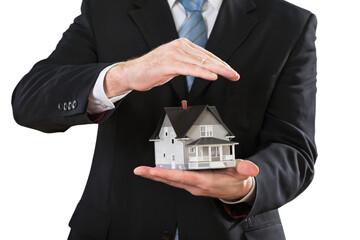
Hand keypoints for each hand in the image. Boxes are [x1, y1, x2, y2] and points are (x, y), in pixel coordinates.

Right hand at [104, 38, 239, 97]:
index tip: (231, 71)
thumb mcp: (174, 65)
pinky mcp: (169, 63)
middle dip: (224, 67)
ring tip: (230, 75)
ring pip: (201, 63)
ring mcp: (174, 54)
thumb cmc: (152, 70)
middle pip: (207, 58)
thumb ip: (188, 64)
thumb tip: (202, 69)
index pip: (207, 55)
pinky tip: (213, 76)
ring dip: (218, 70)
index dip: (221, 64)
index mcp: (182, 45)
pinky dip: (203, 73)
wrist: (132, 73)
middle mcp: (179, 47)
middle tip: (235, 74)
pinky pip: (190, 69)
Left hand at [134, 160, 258, 201]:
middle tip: (139, 170)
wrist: (237, 192)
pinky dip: (165, 175)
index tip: (152, 171)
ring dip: (156, 175)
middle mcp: (194, 185)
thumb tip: (250, 168)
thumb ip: (245, 170)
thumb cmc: (236, 181)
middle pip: (170, 180)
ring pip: (170, 180)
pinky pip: (175, 179)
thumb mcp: (242, 174)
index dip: (165, 174)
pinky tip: (158, 170)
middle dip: (154, 175)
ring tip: (143, 170)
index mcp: (204, 181)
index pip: (181, 177)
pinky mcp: (191, 183)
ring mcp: (191, 185)